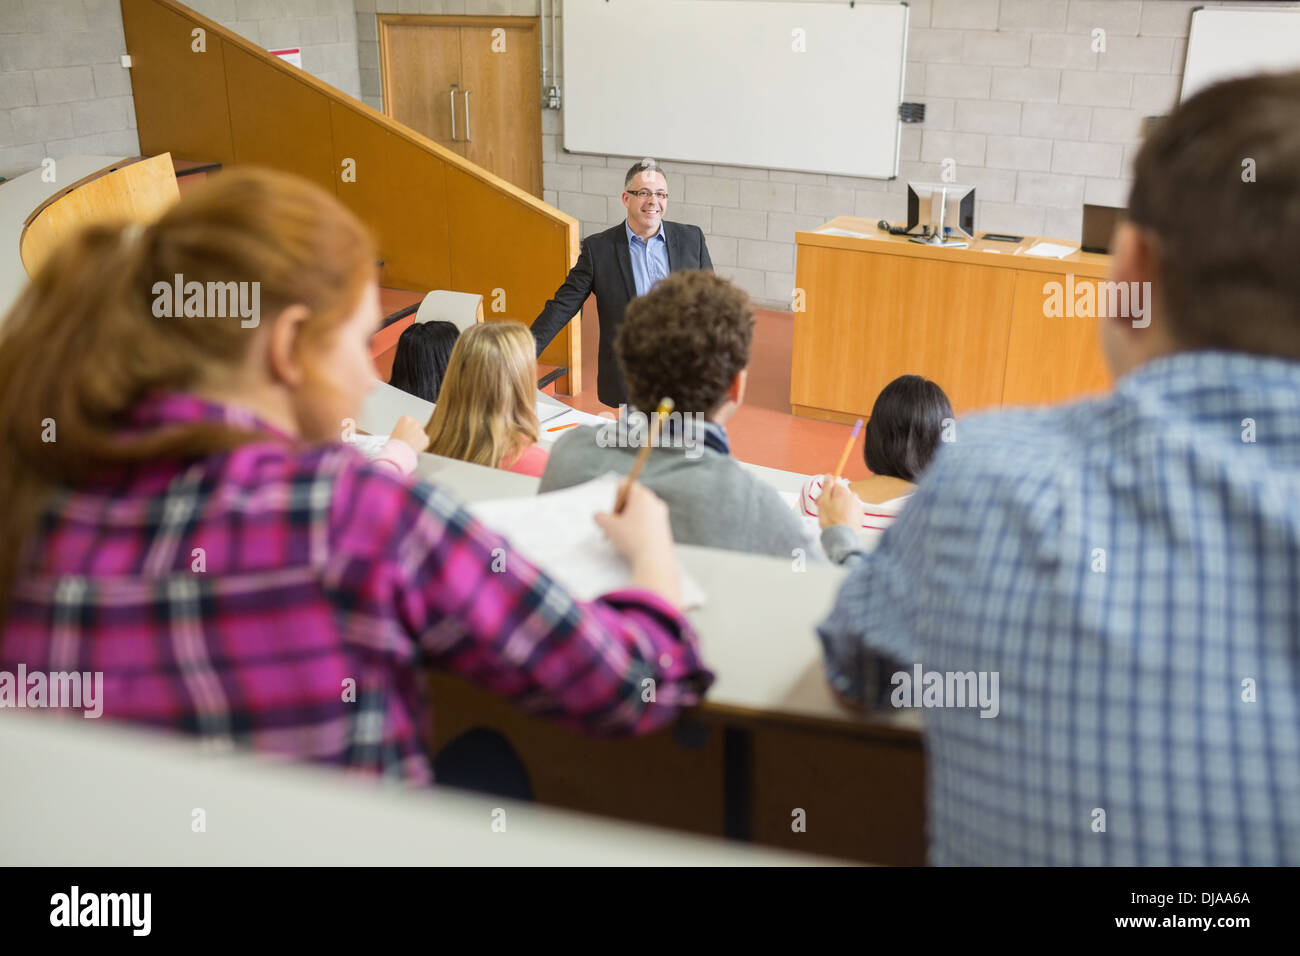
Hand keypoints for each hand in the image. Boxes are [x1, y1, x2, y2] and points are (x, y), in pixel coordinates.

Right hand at [389, 415, 429, 454]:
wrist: (398, 452)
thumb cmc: (394, 443)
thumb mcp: (395, 431)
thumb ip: (403, 429)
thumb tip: (406, 432)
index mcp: (406, 419)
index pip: (410, 420)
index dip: (408, 428)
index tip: (406, 433)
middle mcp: (415, 422)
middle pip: (418, 425)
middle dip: (415, 431)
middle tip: (410, 439)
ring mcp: (421, 430)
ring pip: (421, 434)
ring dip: (418, 439)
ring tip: (410, 446)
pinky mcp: (426, 439)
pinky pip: (425, 442)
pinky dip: (422, 445)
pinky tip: (414, 448)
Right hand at [595, 479, 680, 605]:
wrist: (654, 559)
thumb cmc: (633, 539)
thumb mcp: (609, 527)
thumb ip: (600, 517)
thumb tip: (598, 516)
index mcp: (642, 496)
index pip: (626, 484)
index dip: (615, 496)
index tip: (613, 511)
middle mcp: (654, 502)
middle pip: (634, 497)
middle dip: (622, 508)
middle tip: (615, 523)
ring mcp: (661, 515)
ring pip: (641, 511)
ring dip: (630, 519)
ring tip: (623, 535)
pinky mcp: (664, 527)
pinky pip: (648, 522)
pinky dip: (639, 528)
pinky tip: (634, 541)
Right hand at [816, 475, 862, 529]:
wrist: (842, 537)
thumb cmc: (831, 520)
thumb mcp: (823, 501)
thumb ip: (826, 487)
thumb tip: (828, 476)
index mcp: (843, 491)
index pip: (833, 486)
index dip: (825, 494)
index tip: (820, 501)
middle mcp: (852, 496)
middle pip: (840, 494)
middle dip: (832, 501)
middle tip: (824, 511)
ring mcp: (857, 506)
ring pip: (845, 503)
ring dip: (839, 508)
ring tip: (832, 518)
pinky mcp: (860, 516)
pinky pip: (851, 511)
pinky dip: (846, 515)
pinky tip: (839, 521)